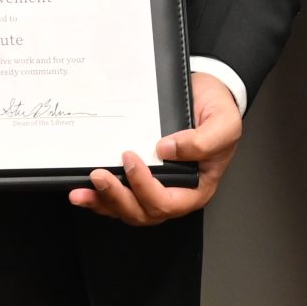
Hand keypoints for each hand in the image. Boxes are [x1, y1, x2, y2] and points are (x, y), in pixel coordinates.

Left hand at [70, 72, 241, 225]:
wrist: (207, 93)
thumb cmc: (218, 111)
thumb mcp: (224, 123)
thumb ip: (203, 142)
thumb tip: (167, 150)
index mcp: (197, 188)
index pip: (167, 202)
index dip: (145, 187)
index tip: (131, 159)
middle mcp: (176, 192)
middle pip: (143, 212)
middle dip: (117, 198)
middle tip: (99, 175)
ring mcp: (156, 186)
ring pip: (127, 209)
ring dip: (103, 202)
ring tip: (82, 191)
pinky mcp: (141, 178)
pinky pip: (120, 196)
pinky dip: (100, 197)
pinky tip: (85, 191)